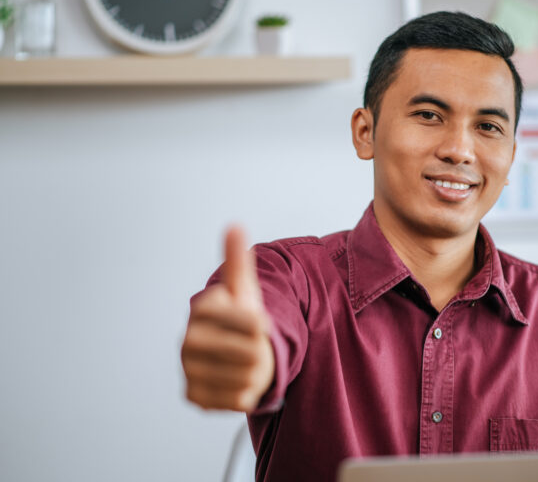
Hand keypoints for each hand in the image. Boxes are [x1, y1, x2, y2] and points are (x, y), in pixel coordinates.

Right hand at [182, 226, 274, 411]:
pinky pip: (238, 400)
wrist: (230, 352)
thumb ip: (238, 261)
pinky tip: (239, 379)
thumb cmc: (240, 317)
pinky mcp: (194, 397)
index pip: (252, 324)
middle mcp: (187, 342)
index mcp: (202, 311)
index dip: (263, 326)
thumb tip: (234, 225)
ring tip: (248, 361)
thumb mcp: (243, 288)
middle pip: (252, 354)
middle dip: (262, 351)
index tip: (262, 323)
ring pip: (248, 379)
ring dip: (257, 373)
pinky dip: (248, 392)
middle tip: (257, 346)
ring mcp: (188, 371)